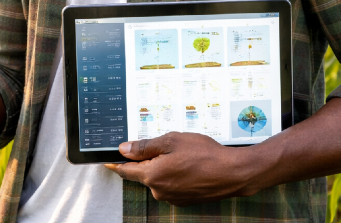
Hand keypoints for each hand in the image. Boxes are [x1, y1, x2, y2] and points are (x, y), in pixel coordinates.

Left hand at [105, 132, 257, 206]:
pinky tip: (190, 164)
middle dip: (149, 159)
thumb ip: (145, 146)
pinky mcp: (184, 199)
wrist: (233, 173)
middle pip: (144, 173)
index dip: (116, 164)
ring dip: (164, 166)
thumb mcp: (172, 141)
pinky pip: (172, 184)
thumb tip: (124, 150)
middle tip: (165, 145)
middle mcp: (159, 190)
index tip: (107, 161)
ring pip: (159, 178)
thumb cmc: (204, 154)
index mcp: (152, 175)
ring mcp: (172, 197)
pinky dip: (176, 174)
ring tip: (184, 153)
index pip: (126, 170)